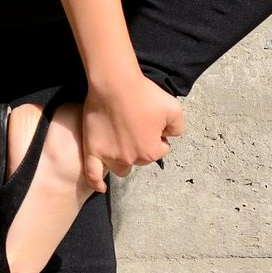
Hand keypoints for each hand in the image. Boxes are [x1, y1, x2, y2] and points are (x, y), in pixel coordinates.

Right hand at [80, 70, 185, 191]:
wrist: (115, 84)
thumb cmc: (144, 94)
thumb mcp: (174, 109)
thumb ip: (178, 128)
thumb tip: (169, 135)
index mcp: (152, 151)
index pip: (161, 150)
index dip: (158, 135)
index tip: (151, 121)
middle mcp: (132, 159)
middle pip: (141, 158)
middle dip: (141, 145)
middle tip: (135, 125)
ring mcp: (111, 157)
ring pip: (121, 168)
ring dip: (124, 160)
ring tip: (122, 144)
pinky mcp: (93, 151)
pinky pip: (94, 175)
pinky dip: (97, 182)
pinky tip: (100, 187)